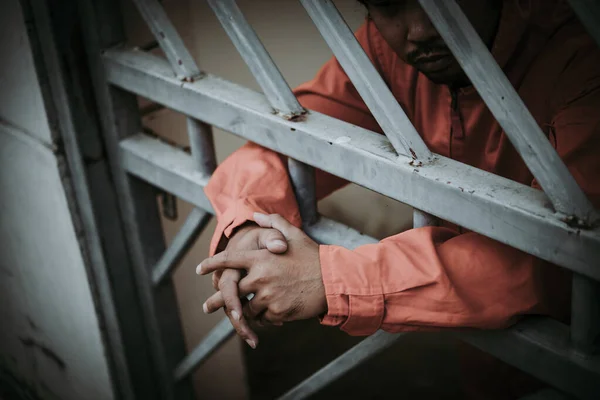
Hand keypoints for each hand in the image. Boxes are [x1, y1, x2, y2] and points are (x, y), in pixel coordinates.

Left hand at [198, 213, 326, 338]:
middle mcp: (260, 277)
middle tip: (207, 307)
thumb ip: (273, 224)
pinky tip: (271, 314)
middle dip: (217, 301)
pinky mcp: (277, 312)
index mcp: (260, 258)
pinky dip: (264, 317)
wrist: (333, 281)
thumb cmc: (313, 257)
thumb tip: (257, 215)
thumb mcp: (294, 234)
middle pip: (231, 292)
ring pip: (247, 308)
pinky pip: (263, 318)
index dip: (212, 264)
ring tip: (250, 309)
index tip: (199, 269)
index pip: (229, 260)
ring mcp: (268, 296)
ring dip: (247, 309)